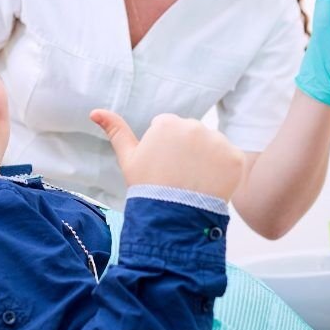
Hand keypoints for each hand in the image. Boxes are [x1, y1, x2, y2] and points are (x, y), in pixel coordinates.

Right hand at [90, 110, 244, 200]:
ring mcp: (217, 142)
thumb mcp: (128, 157)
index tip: (162, 166)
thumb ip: (115, 130)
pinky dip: (224, 172)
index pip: (170, 128)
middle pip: (192, 134)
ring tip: (194, 181)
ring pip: (212, 146)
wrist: (173, 217)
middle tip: (178, 175)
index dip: (165, 148)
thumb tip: (95, 111)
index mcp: (168, 122)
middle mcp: (195, 126)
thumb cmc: (147, 186)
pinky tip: (210, 184)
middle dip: (187, 151)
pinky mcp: (235, 158)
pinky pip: (230, 159)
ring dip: (207, 160)